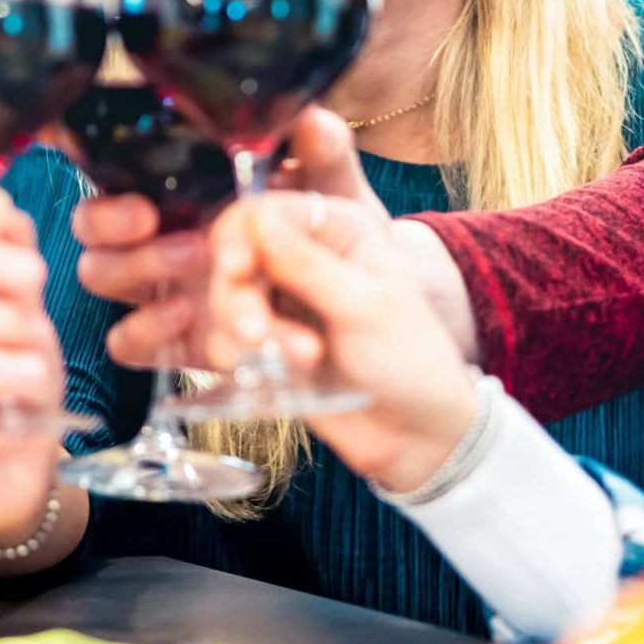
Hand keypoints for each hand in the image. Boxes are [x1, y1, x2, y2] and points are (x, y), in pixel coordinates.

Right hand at [75, 108, 383, 370]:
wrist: (362, 317)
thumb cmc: (337, 242)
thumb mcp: (335, 196)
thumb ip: (321, 156)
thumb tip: (308, 115)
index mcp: (187, 191)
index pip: (115, 175)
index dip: (102, 182)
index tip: (143, 199)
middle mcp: (162, 236)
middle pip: (91, 227)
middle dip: (112, 224)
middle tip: (166, 227)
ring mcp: (162, 290)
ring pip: (100, 277)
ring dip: (139, 269)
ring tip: (202, 268)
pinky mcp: (174, 340)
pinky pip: (127, 342)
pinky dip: (149, 330)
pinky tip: (191, 319)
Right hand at [205, 191, 478, 493]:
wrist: (416, 433)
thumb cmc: (411, 361)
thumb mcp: (365, 307)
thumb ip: (307, 264)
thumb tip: (259, 218)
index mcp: (340, 230)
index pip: (269, 210)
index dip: (241, 235)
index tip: (235, 268)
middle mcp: (306, 256)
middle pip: (237, 254)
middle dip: (238, 295)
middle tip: (256, 332)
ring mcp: (284, 301)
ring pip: (228, 299)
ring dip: (245, 331)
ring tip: (299, 359)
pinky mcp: (269, 343)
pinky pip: (227, 339)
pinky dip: (242, 357)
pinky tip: (281, 377)